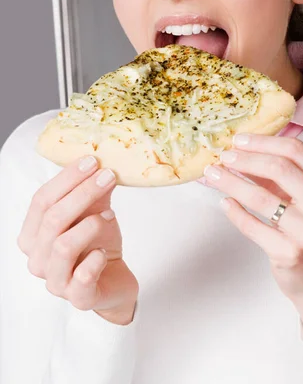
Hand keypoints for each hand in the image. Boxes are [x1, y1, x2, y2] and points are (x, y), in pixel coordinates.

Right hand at [17, 156, 138, 324]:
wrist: (114, 280)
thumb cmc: (97, 244)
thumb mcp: (95, 211)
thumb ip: (94, 191)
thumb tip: (101, 162)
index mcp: (33, 235)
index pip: (41, 200)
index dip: (66, 178)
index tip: (92, 160)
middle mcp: (37, 259)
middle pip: (52, 219)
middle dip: (82, 193)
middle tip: (108, 176)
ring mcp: (55, 281)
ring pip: (64, 246)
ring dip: (90, 225)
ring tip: (110, 215)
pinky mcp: (78, 298)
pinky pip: (82, 276)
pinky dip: (95, 259)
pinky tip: (105, 252)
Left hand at [201, 134, 302, 341]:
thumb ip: (282, 176)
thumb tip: (243, 152)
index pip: (296, 151)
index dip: (264, 142)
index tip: (240, 140)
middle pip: (279, 168)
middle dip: (245, 159)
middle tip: (223, 156)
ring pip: (261, 197)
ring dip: (232, 182)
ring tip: (214, 175)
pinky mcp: (290, 253)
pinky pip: (253, 226)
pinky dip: (235, 212)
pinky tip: (224, 202)